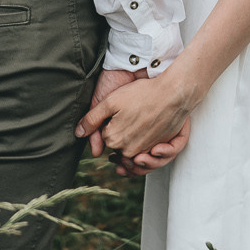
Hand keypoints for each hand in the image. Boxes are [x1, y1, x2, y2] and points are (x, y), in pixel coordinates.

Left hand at [78, 68, 198, 165]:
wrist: (171, 94)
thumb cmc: (140, 94)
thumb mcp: (110, 102)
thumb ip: (91, 119)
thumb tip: (78, 133)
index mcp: (113, 139)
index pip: (103, 137)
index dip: (108, 123)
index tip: (117, 111)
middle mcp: (127, 150)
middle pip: (116, 146)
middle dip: (118, 134)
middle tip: (127, 115)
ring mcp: (143, 152)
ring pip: (130, 151)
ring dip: (129, 143)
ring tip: (134, 123)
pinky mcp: (156, 151)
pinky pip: (144, 156)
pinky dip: (141, 149)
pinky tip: (144, 132)